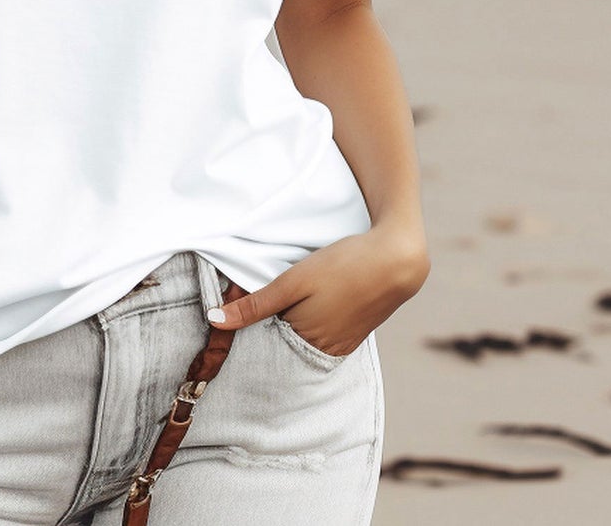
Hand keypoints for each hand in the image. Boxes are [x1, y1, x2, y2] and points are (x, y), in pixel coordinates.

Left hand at [207, 225, 429, 356]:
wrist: (396, 260)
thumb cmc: (342, 266)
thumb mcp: (292, 281)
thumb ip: (254, 304)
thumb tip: (214, 321)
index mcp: (304, 341)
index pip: (262, 344)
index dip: (248, 326)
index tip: (234, 310)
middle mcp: (323, 352)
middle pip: (282, 344)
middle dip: (268, 328)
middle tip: (260, 299)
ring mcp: (342, 346)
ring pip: (302, 339)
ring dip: (290, 323)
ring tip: (288, 298)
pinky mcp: (354, 336)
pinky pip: (322, 336)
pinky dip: (310, 323)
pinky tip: (311, 303)